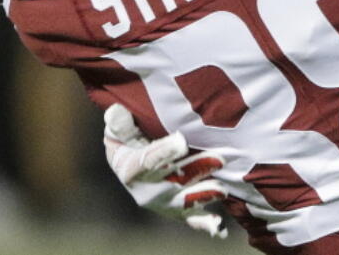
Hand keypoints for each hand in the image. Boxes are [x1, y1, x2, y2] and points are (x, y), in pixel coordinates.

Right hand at [103, 103, 228, 237]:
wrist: (133, 166)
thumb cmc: (128, 142)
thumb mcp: (119, 130)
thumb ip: (120, 122)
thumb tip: (117, 111)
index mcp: (130, 169)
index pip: (147, 162)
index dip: (164, 152)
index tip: (181, 141)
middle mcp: (146, 191)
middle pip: (173, 180)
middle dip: (196, 170)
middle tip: (219, 159)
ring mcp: (164, 203)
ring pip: (185, 201)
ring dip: (204, 195)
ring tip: (221, 189)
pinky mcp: (178, 211)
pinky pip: (191, 220)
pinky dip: (205, 224)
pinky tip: (218, 226)